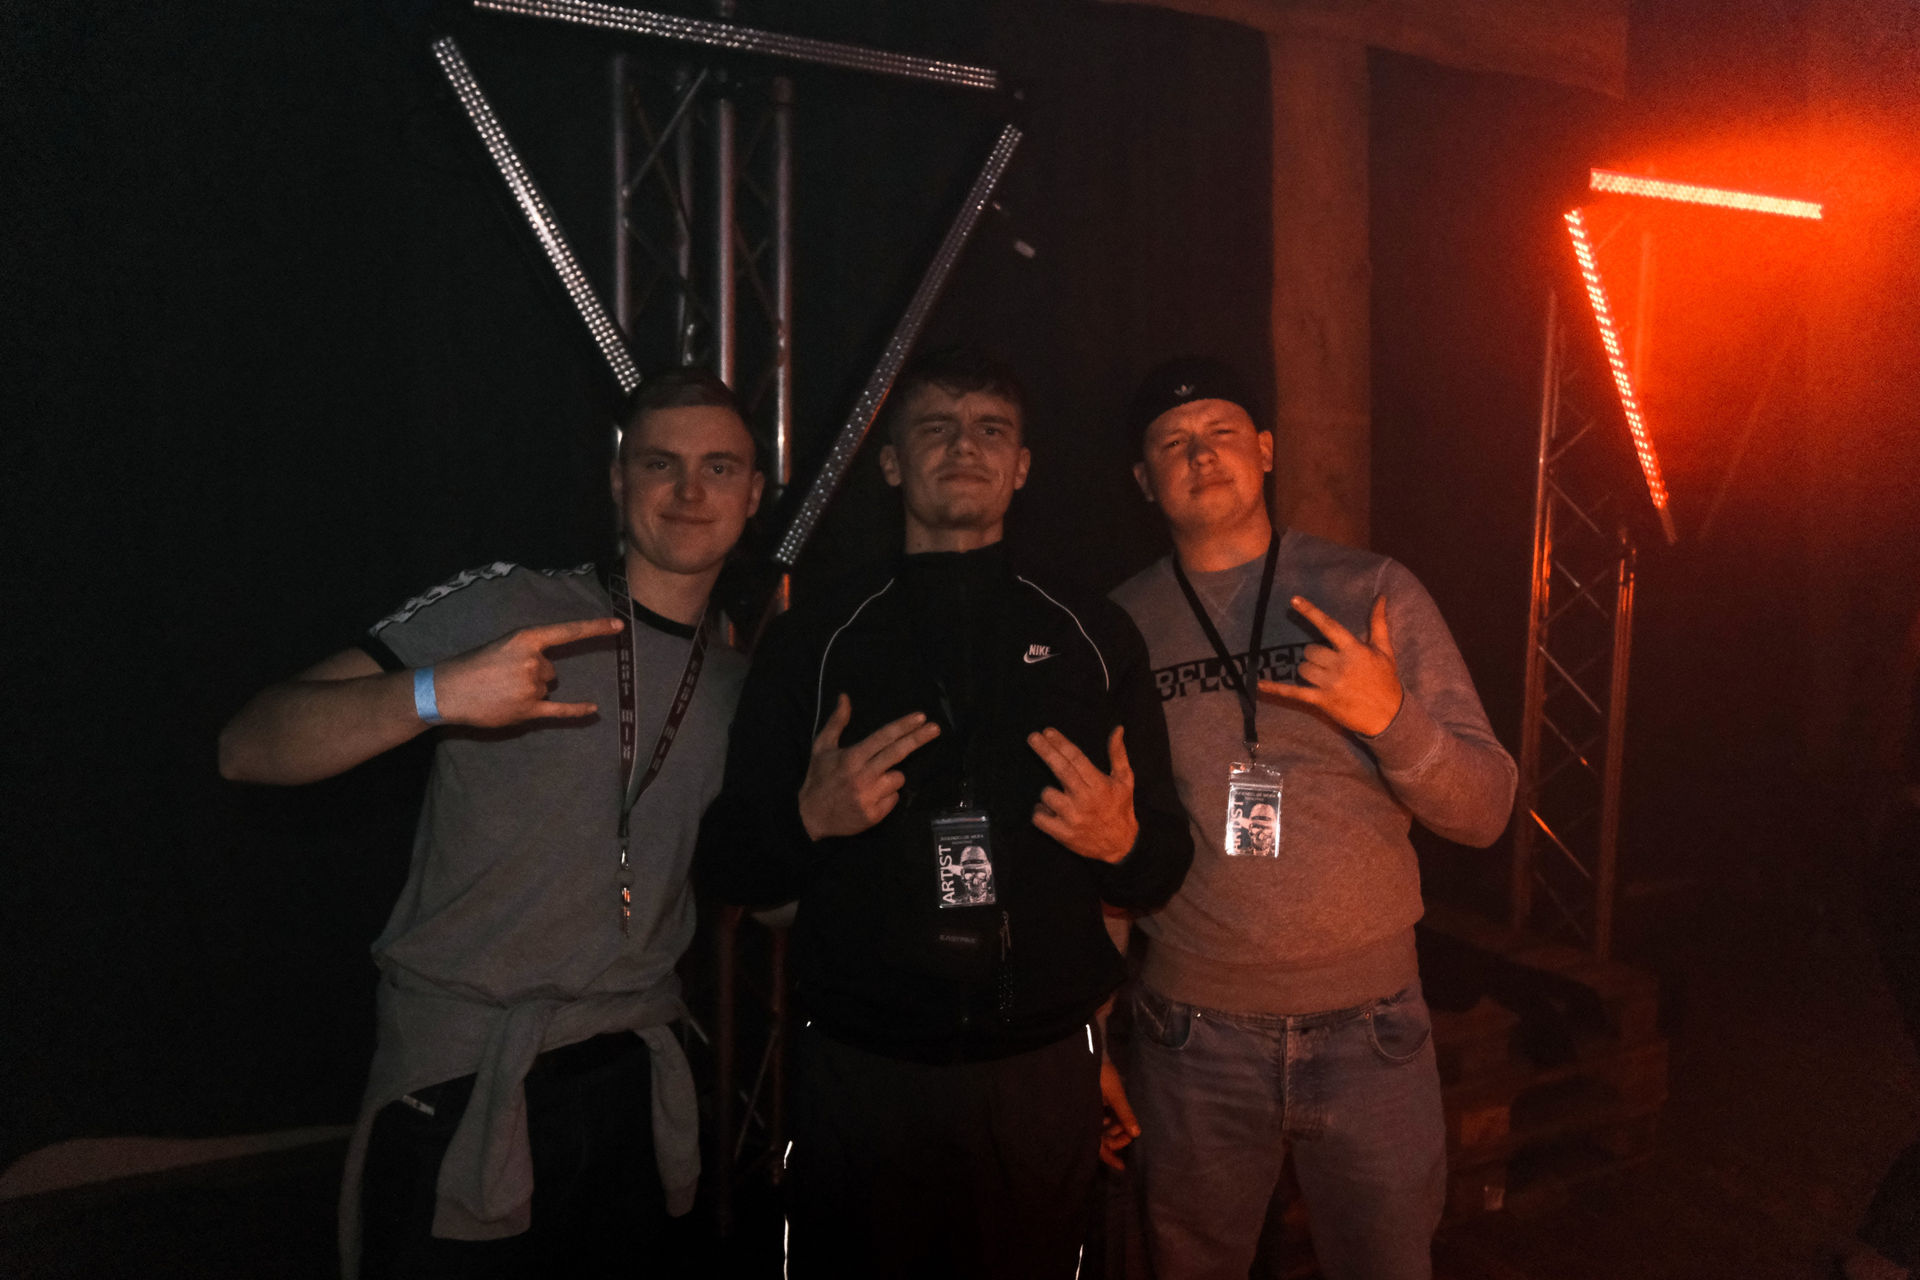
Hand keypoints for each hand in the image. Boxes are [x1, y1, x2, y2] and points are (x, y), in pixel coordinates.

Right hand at [434, 617, 626, 726]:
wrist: (447, 690)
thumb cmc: (473, 665)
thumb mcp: (502, 645)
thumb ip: (528, 652)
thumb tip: (549, 670)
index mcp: (527, 639)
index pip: (567, 632)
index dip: (594, 629)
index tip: (619, 626)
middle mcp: (533, 662)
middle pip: (551, 671)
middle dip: (533, 675)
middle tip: (503, 678)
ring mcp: (532, 687)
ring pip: (546, 689)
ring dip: (529, 692)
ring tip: (500, 692)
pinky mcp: (528, 710)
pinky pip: (559, 711)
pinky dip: (577, 710)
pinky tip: (594, 709)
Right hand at [798, 694, 940, 839]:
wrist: (810, 817)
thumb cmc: (818, 779)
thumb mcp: (822, 748)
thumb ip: (836, 722)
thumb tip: (845, 696)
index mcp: (851, 757)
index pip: (883, 737)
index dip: (903, 726)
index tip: (921, 717)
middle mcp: (862, 775)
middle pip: (897, 753)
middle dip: (918, 738)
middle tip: (936, 728)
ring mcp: (869, 796)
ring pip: (898, 778)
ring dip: (891, 777)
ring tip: (872, 782)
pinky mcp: (874, 815)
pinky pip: (894, 798)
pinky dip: (887, 797)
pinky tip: (871, 798)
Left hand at [1028, 725, 1137, 863]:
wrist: (1121, 845)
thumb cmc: (1120, 808)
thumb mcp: (1124, 780)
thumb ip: (1118, 754)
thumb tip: (1117, 729)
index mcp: (1099, 785)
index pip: (1076, 758)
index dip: (1060, 743)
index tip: (1048, 732)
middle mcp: (1085, 799)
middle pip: (1060, 769)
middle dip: (1045, 751)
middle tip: (1032, 737)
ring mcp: (1072, 818)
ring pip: (1047, 794)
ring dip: (1047, 793)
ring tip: (1058, 796)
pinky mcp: (1063, 834)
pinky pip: (1040, 816)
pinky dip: (1041, 811)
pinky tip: (1049, 811)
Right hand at [1099, 1057, 1139, 1169]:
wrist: (1089, 1055)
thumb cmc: (1100, 1074)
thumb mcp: (1115, 1094)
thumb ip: (1125, 1113)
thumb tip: (1136, 1133)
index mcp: (1089, 1119)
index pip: (1099, 1146)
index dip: (1110, 1157)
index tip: (1122, 1167)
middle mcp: (1088, 1118)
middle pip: (1102, 1139)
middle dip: (1117, 1139)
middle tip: (1130, 1134)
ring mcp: (1090, 1112)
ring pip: (1103, 1129)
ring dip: (1116, 1129)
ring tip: (1125, 1122)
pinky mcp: (1093, 1104)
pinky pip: (1103, 1118)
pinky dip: (1112, 1119)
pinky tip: (1118, 1115)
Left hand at [1256, 595, 1402, 736]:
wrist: (1390, 716)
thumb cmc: (1386, 681)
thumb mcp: (1385, 651)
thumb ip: (1378, 623)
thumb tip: (1380, 596)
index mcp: (1354, 650)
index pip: (1328, 626)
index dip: (1311, 612)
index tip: (1293, 600)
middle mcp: (1340, 665)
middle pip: (1310, 651)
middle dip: (1316, 656)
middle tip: (1330, 665)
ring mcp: (1329, 684)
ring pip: (1303, 668)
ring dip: (1308, 671)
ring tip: (1325, 679)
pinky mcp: (1322, 701)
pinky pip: (1293, 692)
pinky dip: (1275, 689)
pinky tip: (1258, 685)